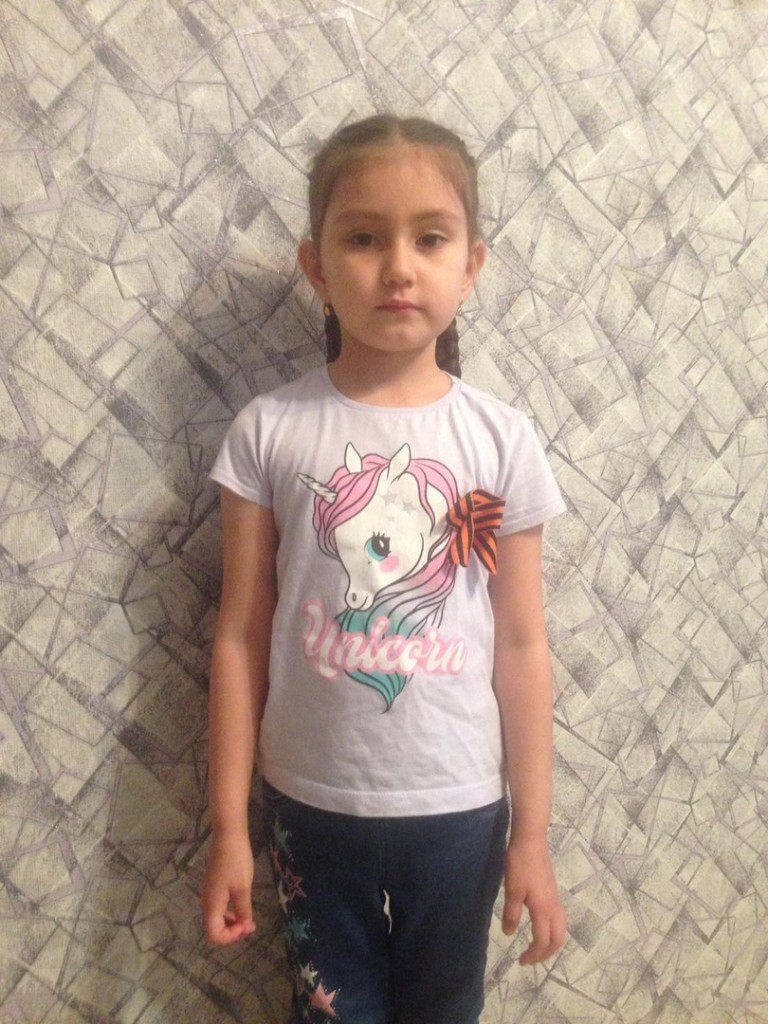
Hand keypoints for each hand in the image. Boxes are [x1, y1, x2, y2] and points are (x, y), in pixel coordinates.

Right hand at [202, 831, 256, 944]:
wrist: (228, 836)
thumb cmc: (236, 861)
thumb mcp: (243, 888)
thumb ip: (243, 911)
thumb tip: (245, 928)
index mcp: (212, 904)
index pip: (214, 935)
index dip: (230, 937)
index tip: (246, 927)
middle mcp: (207, 902)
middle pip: (214, 929)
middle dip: (233, 932)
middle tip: (251, 926)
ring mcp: (209, 893)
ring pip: (217, 918)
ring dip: (232, 923)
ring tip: (249, 918)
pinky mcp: (214, 886)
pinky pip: (219, 908)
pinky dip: (230, 912)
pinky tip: (242, 906)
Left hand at [502, 837, 566, 965]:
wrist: (532, 841)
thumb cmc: (520, 865)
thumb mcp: (512, 891)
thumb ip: (511, 914)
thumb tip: (509, 934)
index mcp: (543, 910)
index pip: (542, 941)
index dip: (533, 955)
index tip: (520, 961)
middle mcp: (554, 908)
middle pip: (557, 940)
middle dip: (545, 954)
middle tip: (530, 959)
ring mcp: (556, 900)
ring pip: (561, 930)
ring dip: (551, 943)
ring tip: (535, 947)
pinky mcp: (554, 892)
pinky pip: (559, 920)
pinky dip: (552, 931)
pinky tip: (540, 927)